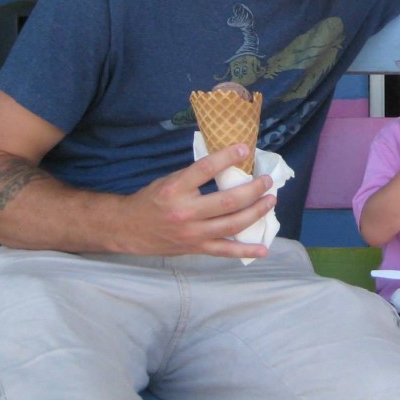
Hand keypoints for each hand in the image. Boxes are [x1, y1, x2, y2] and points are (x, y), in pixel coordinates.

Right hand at [119, 143, 276, 257]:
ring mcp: (192, 233)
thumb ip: (195, 176)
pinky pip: (225, 251)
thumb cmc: (152, 200)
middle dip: (253, 190)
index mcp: (175, 189)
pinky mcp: (196, 248)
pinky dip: (245, 251)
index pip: (205, 169)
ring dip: (256, 213)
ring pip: (232, 225)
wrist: (129, 229)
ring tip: (270, 201)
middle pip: (227, 202)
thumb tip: (227, 164)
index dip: (227, 158)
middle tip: (267, 181)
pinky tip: (263, 249)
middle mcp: (185, 212)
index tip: (245, 149)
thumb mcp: (169, 180)